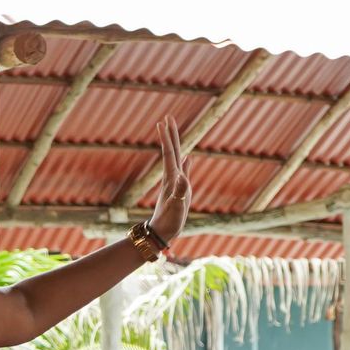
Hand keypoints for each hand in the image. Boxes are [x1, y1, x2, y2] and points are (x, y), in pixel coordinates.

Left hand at [145, 117, 191, 245]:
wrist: (162, 232)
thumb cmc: (169, 221)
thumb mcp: (177, 206)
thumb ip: (180, 192)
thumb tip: (183, 177)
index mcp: (172, 178)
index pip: (170, 152)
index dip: (168, 137)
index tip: (164, 121)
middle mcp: (172, 177)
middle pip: (172, 151)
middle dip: (170, 134)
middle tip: (167, 117)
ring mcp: (175, 183)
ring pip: (176, 158)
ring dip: (175, 144)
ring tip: (174, 132)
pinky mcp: (179, 190)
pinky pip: (183, 171)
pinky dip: (185, 162)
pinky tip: (187, 158)